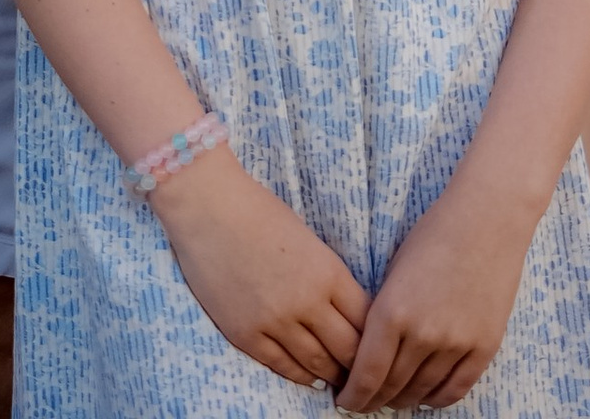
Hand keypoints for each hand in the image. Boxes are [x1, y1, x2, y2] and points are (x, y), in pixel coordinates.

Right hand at [152, 145, 369, 388]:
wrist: (209, 208)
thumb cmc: (260, 213)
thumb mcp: (309, 240)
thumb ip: (328, 276)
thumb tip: (346, 311)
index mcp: (328, 271)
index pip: (366, 319)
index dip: (376, 337)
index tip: (379, 346)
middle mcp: (307, 301)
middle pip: (348, 349)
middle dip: (360, 365)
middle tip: (365, 373)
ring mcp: (276, 321)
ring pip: (318, 364)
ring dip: (333, 375)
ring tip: (341, 381)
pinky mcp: (247, 334)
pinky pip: (282, 367)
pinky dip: (301, 377)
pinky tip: (311, 379)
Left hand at [336, 173, 533, 411]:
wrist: (488, 216)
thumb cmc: (436, 233)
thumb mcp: (395, 270)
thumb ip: (383, 314)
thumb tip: (369, 354)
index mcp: (392, 311)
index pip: (366, 375)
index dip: (353, 396)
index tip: (346, 401)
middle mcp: (422, 333)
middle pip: (391, 388)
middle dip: (373, 401)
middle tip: (366, 402)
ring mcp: (456, 343)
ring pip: (421, 393)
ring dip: (403, 400)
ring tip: (394, 399)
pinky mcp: (484, 346)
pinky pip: (455, 390)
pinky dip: (436, 400)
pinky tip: (426, 396)